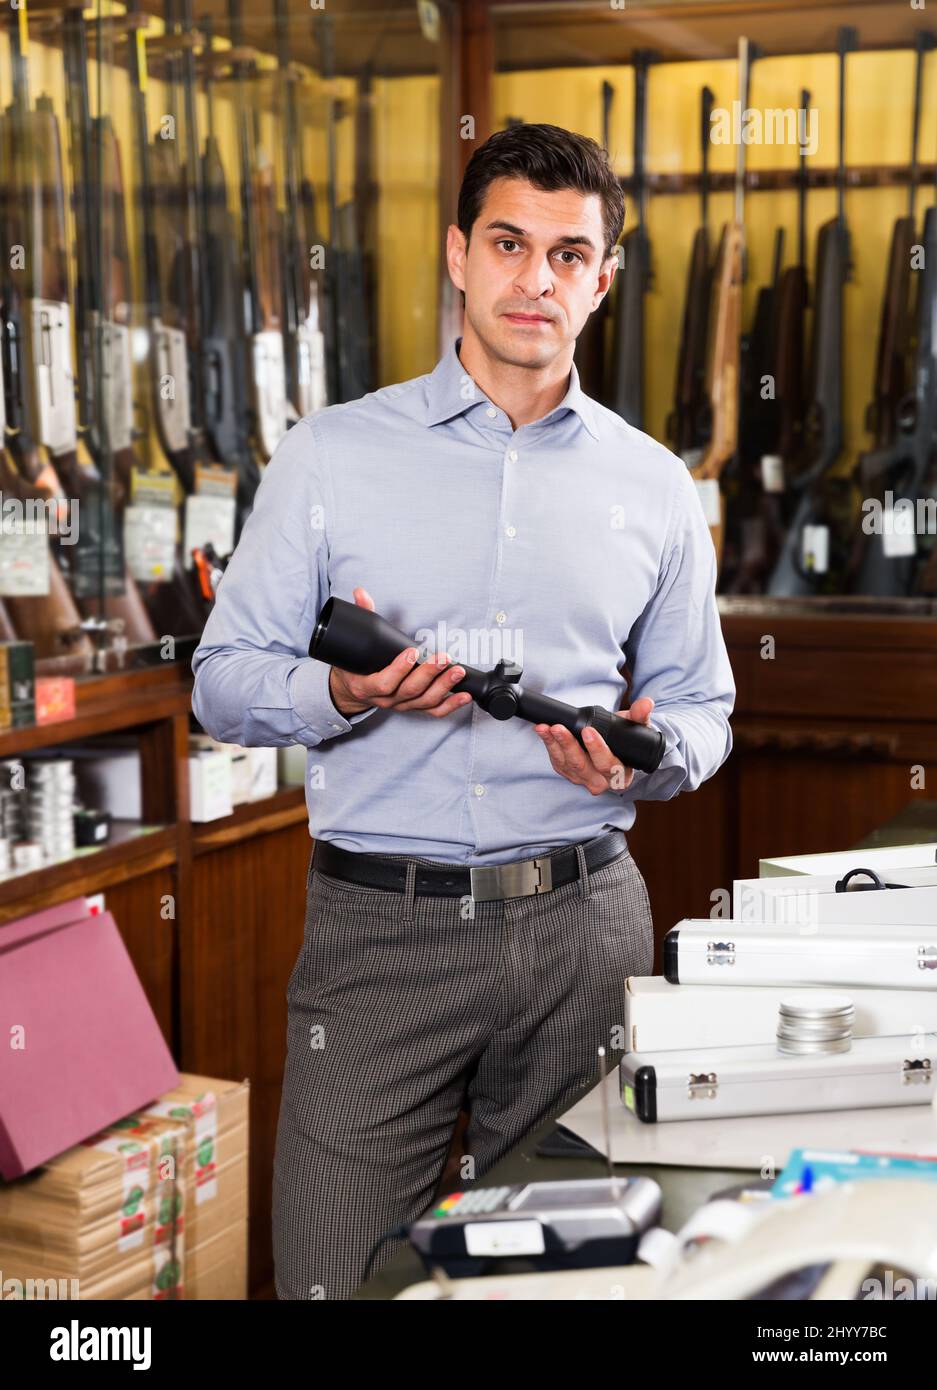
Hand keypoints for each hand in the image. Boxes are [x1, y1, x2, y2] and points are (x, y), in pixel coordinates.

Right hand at [328, 587, 473, 719]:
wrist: (353, 690)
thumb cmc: (354, 667)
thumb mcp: (351, 644)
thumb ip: (360, 617)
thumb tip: (360, 593)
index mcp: (366, 687)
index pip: (384, 683)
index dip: (399, 669)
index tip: (412, 651)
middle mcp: (385, 699)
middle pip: (410, 690)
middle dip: (429, 673)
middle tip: (444, 658)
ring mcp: (401, 705)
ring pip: (425, 701)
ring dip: (444, 686)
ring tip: (457, 671)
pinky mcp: (414, 707)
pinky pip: (434, 711)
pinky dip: (451, 705)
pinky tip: (464, 696)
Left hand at [534, 697, 655, 794]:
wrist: (613, 748)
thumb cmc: (625, 740)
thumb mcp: (636, 728)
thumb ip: (640, 716)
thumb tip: (646, 704)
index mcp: (620, 775)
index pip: (608, 764)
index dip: (597, 748)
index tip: (588, 731)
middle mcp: (600, 781)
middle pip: (582, 766)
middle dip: (569, 746)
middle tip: (559, 728)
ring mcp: (582, 778)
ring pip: (566, 764)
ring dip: (554, 744)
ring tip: (546, 727)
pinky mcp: (567, 772)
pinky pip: (556, 761)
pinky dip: (548, 745)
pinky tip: (543, 731)